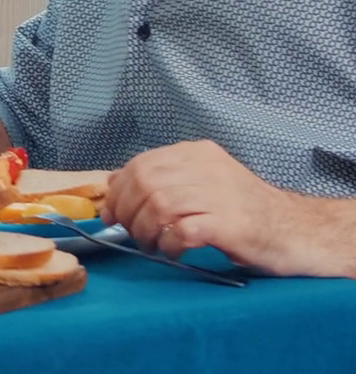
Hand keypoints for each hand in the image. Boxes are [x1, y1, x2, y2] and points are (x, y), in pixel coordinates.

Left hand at [105, 140, 351, 276]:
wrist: (296, 231)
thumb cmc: (242, 211)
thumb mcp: (202, 183)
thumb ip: (163, 179)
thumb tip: (113, 185)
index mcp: (197, 153)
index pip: (140, 164)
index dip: (118, 191)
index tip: (111, 213)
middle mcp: (207, 167)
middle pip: (144, 183)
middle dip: (127, 211)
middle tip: (131, 233)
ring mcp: (219, 194)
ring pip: (158, 204)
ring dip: (145, 230)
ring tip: (153, 246)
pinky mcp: (229, 223)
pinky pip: (182, 230)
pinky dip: (169, 244)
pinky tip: (174, 252)